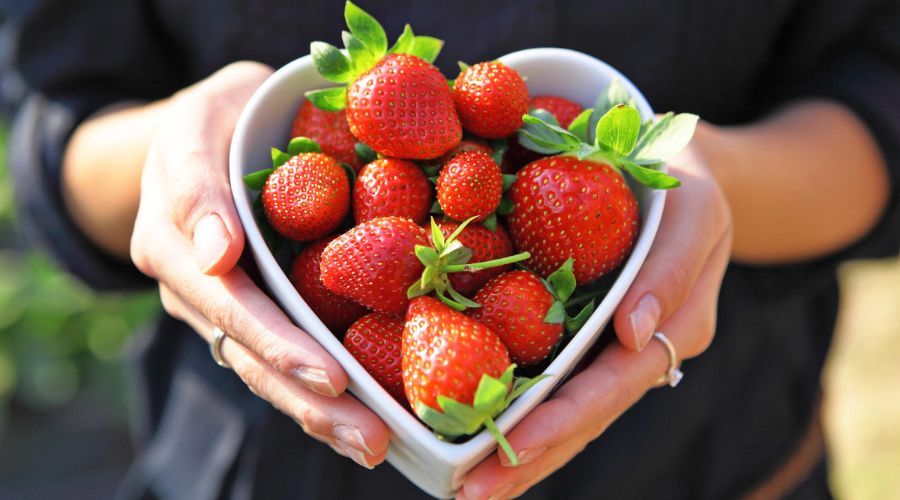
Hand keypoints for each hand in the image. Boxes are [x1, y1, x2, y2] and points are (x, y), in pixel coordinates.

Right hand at [129, 61, 388, 468]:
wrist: (204, 134)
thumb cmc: (215, 118)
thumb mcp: (200, 121)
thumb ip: (198, 185)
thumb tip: (217, 256)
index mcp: (174, 241)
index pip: (230, 303)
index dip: (278, 343)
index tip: (331, 376)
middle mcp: (192, 287)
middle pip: (250, 356)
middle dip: (310, 400)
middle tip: (371, 438)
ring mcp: (218, 308)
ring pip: (264, 371)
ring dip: (320, 414)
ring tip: (375, 446)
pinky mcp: (248, 313)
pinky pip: (279, 359)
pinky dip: (318, 395)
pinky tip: (363, 422)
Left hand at [457, 129, 733, 498]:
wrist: (678, 171)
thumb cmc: (685, 184)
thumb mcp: (694, 212)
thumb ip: (670, 271)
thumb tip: (633, 334)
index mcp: (676, 329)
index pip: (612, 386)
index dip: (562, 420)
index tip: (509, 449)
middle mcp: (641, 352)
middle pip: (585, 418)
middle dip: (530, 457)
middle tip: (470, 494)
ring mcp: (612, 348)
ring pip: (568, 411)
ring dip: (520, 451)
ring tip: (465, 487)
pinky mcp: (586, 333)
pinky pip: (553, 377)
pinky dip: (519, 409)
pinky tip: (477, 428)